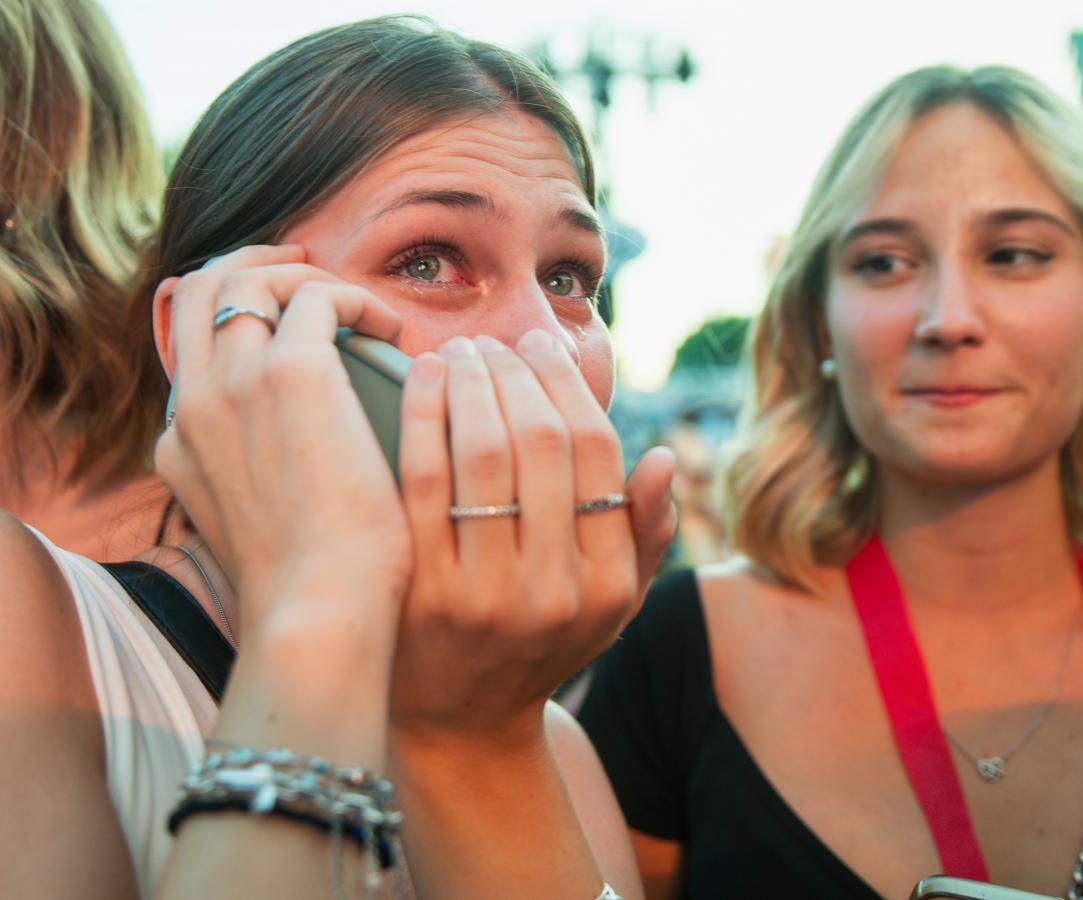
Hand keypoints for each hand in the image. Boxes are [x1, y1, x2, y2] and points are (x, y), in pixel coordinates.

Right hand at [152, 245, 410, 634]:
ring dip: (305, 278)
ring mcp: (235, 384)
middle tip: (304, 272)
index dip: (231, 322)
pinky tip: (391, 330)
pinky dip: (356, 301)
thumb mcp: (260, 537)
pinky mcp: (291, 374)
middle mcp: (194, 405)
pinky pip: (320, 297)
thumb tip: (301, 469)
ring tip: (358, 304)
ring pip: (251, 280)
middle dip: (249, 266)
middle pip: (199, 292)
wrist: (313, 615)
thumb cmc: (307, 593)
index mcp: (180, 445)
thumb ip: (262, 490)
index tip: (281, 320)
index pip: (188, 353)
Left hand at [388, 330, 675, 749]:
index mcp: (606, 584)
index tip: (542, 345)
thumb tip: (663, 459)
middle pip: (541, 443)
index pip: (597, 453)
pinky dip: (422, 415)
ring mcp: (482, 593)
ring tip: (461, 353)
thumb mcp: (610, 606)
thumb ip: (643, 534)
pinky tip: (420, 380)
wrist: (455, 724)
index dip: (567, 384)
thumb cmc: (537, 646)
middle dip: (517, 372)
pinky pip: (422, 479)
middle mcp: (551, 590)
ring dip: (472, 382)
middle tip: (496, 341)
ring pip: (482, 452)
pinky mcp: (419, 590)